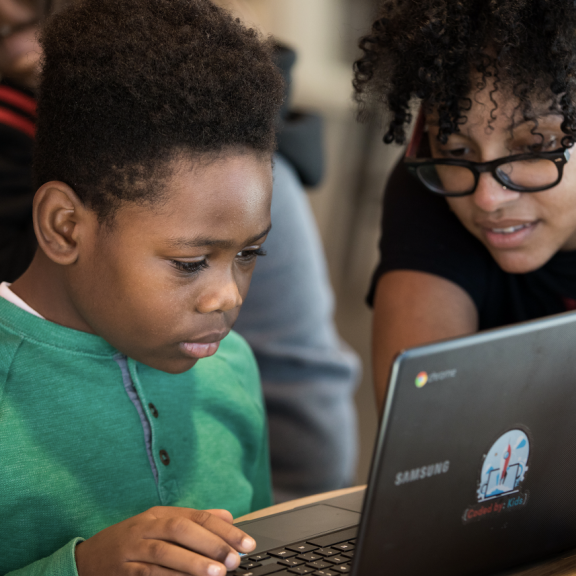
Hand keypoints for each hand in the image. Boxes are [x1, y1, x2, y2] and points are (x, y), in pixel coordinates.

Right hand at [75, 506, 255, 575]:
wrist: (87, 558)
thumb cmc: (133, 541)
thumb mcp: (161, 524)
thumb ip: (195, 520)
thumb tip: (229, 516)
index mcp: (159, 514)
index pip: (197, 517)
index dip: (224, 529)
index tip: (246, 543)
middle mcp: (146, 527)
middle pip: (182, 530)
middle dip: (211, 544)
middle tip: (235, 560)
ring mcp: (132, 549)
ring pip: (165, 553)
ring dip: (193, 564)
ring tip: (218, 574)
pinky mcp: (123, 572)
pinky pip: (148, 575)